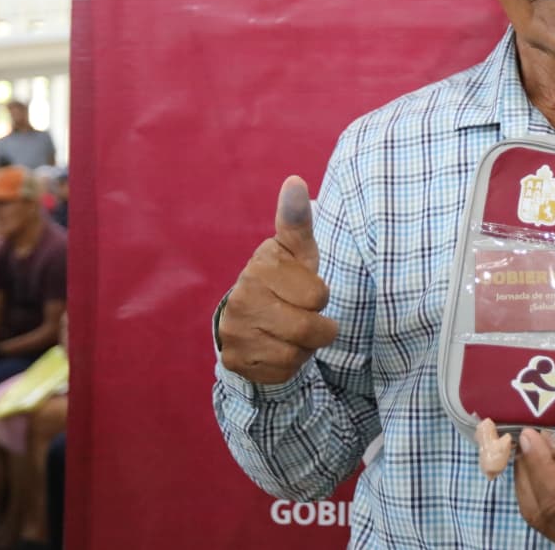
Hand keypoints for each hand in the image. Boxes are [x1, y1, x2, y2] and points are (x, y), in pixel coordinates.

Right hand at [218, 176, 338, 384]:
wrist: (251, 318)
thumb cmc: (286, 280)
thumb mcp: (296, 251)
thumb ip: (297, 221)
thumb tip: (295, 181)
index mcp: (260, 267)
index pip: (318, 295)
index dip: (319, 296)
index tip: (305, 290)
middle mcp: (241, 299)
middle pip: (309, 330)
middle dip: (319, 328)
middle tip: (306, 316)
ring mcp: (235, 332)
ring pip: (296, 355)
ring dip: (304, 348)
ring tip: (292, 331)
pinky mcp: (235, 361)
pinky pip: (281, 373)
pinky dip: (289, 366)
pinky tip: (278, 347)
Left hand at [513, 429, 554, 549]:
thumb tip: (547, 441)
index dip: (538, 464)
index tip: (530, 434)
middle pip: (538, 508)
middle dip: (527, 469)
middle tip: (528, 435)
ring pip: (536, 513)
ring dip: (528, 478)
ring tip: (531, 447)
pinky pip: (544, 515)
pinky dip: (536, 489)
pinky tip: (539, 467)